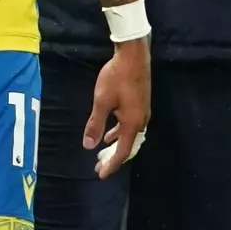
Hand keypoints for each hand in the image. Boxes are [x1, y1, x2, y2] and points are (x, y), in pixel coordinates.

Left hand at [85, 37, 149, 178]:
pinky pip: (129, 126)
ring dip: (115, 144)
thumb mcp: (102, 101)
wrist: (134, 56)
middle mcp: (141, 121)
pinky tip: (110, 132)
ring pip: (128, 136)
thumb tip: (88, 145)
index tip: (100, 174)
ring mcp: (142, 113)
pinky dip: (119, 133)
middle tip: (98, 166)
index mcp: (132, 123)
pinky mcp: (140, 104)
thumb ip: (95, 124)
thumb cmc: (116, 77)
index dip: (111, 165)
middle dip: (112, 157)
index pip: (122, 152)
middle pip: (127, 146)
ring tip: (102, 152)